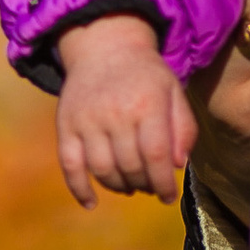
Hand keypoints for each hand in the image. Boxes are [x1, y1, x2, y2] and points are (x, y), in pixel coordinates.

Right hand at [55, 14, 197, 207]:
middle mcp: (115, 112)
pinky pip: (69, 165)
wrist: (105, 46)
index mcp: (147, 103)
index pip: (156, 155)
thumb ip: (183, 128)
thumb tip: (177, 166)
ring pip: (102, 170)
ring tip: (130, 185)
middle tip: (150, 186)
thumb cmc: (146, 75)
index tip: (168, 197)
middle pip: (130, 166)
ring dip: (119, 187)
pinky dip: (79, 189)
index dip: (163, 183)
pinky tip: (92, 203)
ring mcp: (87, 119)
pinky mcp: (66, 125)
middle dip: (144, 185)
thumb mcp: (174, 92)